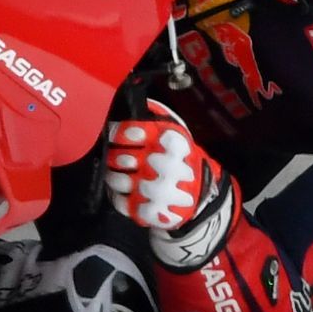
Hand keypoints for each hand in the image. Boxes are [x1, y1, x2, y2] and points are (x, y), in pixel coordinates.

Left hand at [102, 104, 227, 232]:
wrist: (199, 195)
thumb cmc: (180, 159)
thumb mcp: (176, 132)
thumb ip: (156, 116)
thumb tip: (134, 100)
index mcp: (170, 141)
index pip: (129, 132)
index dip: (116, 133)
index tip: (113, 135)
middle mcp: (164, 165)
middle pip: (119, 158)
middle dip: (113, 157)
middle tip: (116, 158)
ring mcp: (156, 191)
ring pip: (115, 180)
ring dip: (112, 176)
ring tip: (118, 174)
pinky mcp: (149, 211)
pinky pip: (119, 201)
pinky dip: (117, 195)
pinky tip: (125, 190)